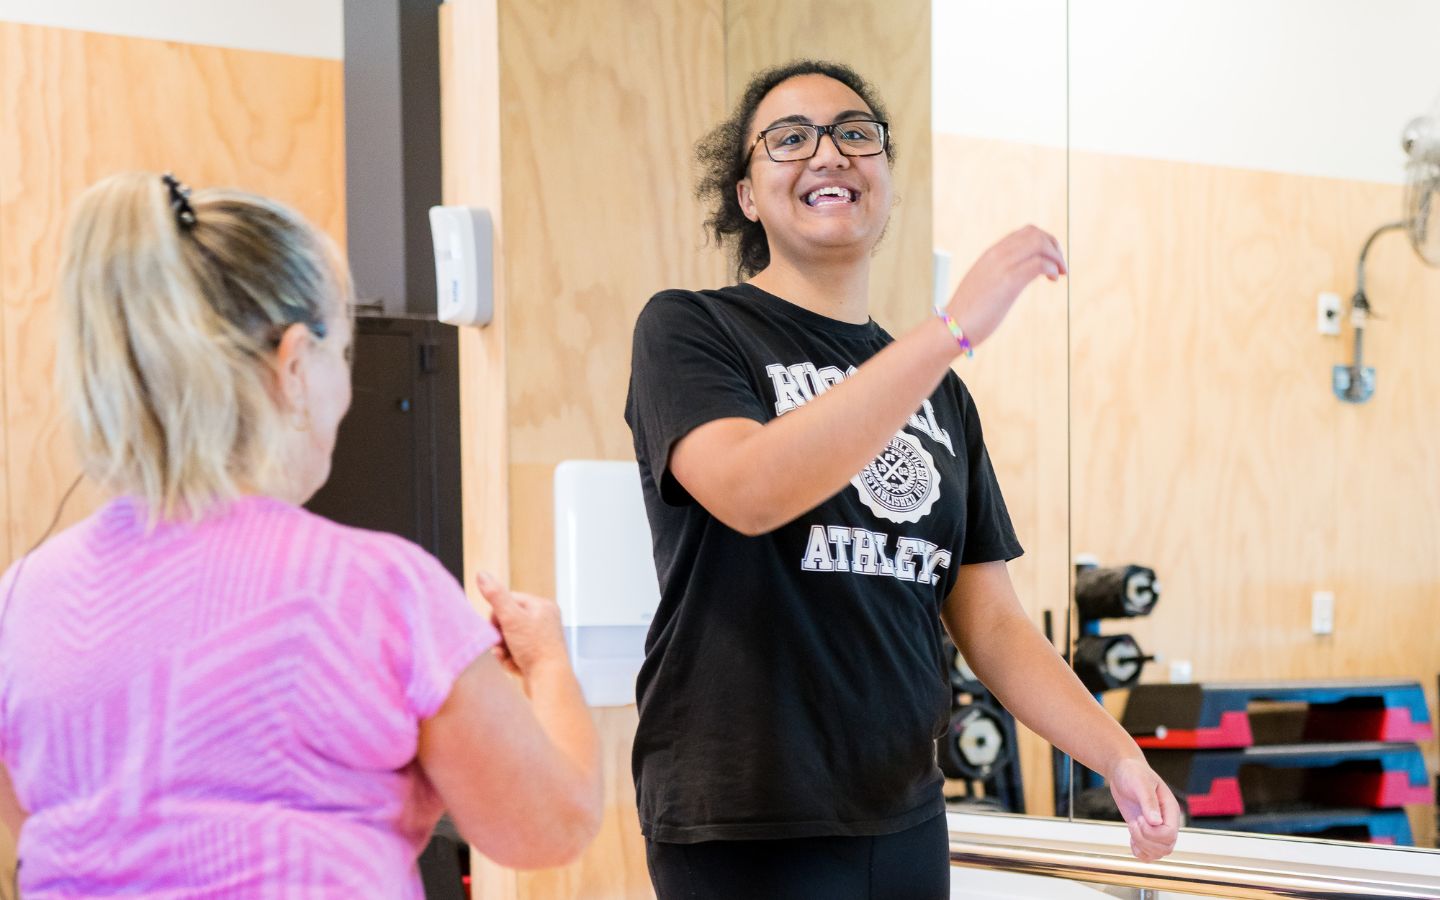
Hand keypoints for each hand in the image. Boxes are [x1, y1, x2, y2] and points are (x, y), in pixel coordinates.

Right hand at [474, 571, 568, 678]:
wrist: (549, 681)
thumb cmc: (535, 649)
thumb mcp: (511, 618)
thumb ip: (495, 596)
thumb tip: (482, 575)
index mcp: (542, 606)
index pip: (509, 600)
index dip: (497, 614)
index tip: (496, 627)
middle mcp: (544, 621)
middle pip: (507, 621)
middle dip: (499, 635)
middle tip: (501, 644)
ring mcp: (540, 639)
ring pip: (508, 639)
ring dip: (502, 649)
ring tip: (507, 657)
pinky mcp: (536, 656)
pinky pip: (514, 653)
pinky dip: (510, 659)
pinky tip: (514, 665)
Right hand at [944, 225, 1065, 346]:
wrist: (953, 326)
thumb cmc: (969, 311)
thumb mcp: (985, 284)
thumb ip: (999, 275)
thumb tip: (1018, 278)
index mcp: (991, 254)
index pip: (1025, 232)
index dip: (1045, 241)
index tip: (1052, 258)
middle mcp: (996, 254)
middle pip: (1035, 233)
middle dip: (1055, 246)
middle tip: (1061, 266)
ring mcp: (1002, 266)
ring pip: (1039, 244)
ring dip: (1056, 256)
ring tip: (1060, 272)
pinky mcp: (1008, 281)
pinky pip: (1039, 264)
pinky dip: (1052, 268)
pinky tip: (1053, 279)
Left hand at [1108, 756, 1180, 860]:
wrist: (1124, 771)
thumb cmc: (1133, 773)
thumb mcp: (1140, 783)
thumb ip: (1148, 801)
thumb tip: (1156, 822)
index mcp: (1170, 810)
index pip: (1170, 834)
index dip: (1152, 833)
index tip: (1138, 818)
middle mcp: (1167, 822)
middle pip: (1166, 847)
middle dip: (1145, 840)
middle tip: (1133, 823)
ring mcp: (1157, 829)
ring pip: (1159, 853)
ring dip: (1142, 847)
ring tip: (1132, 828)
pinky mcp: (1146, 832)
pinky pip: (1149, 854)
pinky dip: (1140, 852)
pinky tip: (1131, 839)